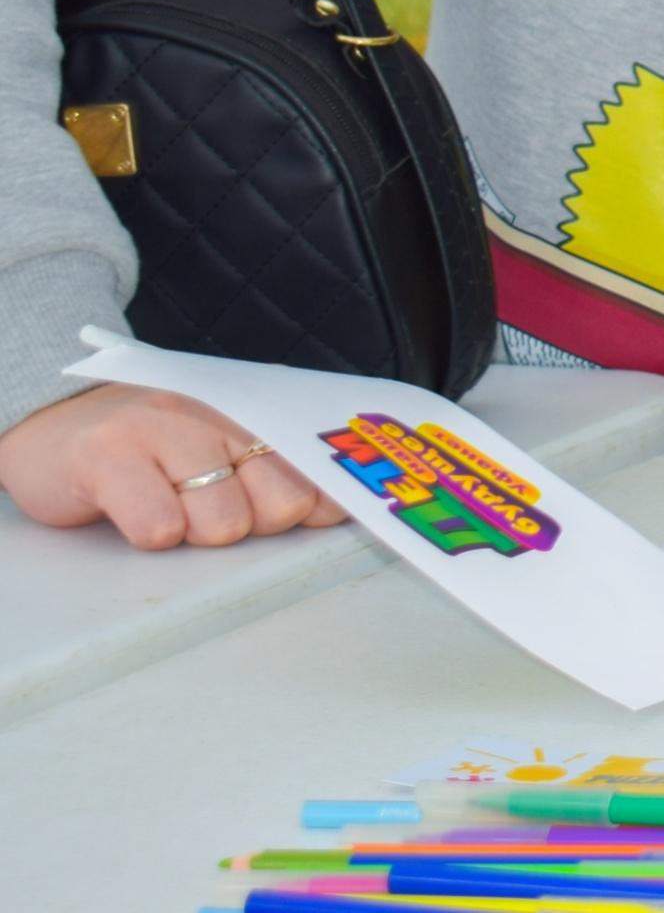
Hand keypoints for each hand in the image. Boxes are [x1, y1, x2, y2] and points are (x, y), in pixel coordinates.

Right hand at [0, 382, 344, 547]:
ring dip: (196, 531)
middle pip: (284, 503)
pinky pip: (159, 524)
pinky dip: (152, 532)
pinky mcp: (107, 455)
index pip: (321, 463)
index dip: (321, 503)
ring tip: (167, 504)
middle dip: (253, 523)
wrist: (52, 420)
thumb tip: (337, 506)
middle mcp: (217, 409)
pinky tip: (137, 512)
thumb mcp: (222, 438)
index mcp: (255, 405)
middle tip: (209, 507)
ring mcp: (162, 427)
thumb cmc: (152, 441)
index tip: (309, 515)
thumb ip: (279, 463)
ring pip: (224, 521)